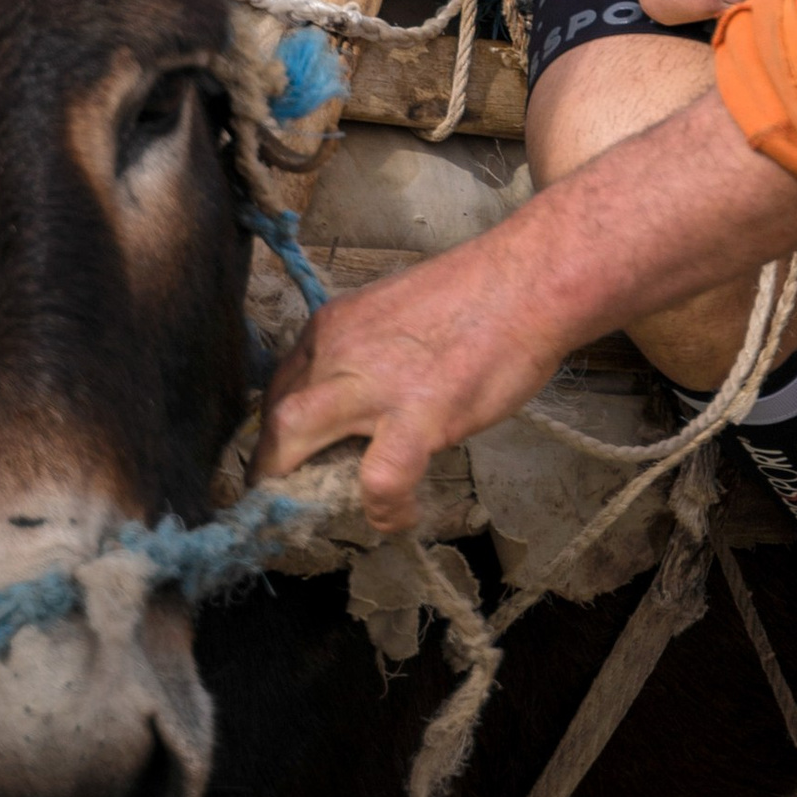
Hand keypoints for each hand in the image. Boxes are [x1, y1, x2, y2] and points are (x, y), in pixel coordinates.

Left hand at [260, 241, 569, 531]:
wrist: (527, 280)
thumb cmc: (473, 298)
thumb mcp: (393, 317)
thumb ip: (362, 357)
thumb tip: (354, 411)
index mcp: (332, 326)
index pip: (281, 389)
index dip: (282, 437)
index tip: (297, 463)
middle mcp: (338, 349)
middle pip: (274, 418)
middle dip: (269, 470)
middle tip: (291, 504)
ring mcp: (374, 381)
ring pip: (293, 437)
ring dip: (297, 485)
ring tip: (322, 516)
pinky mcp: (419, 413)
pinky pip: (380, 480)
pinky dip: (384, 510)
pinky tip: (402, 516)